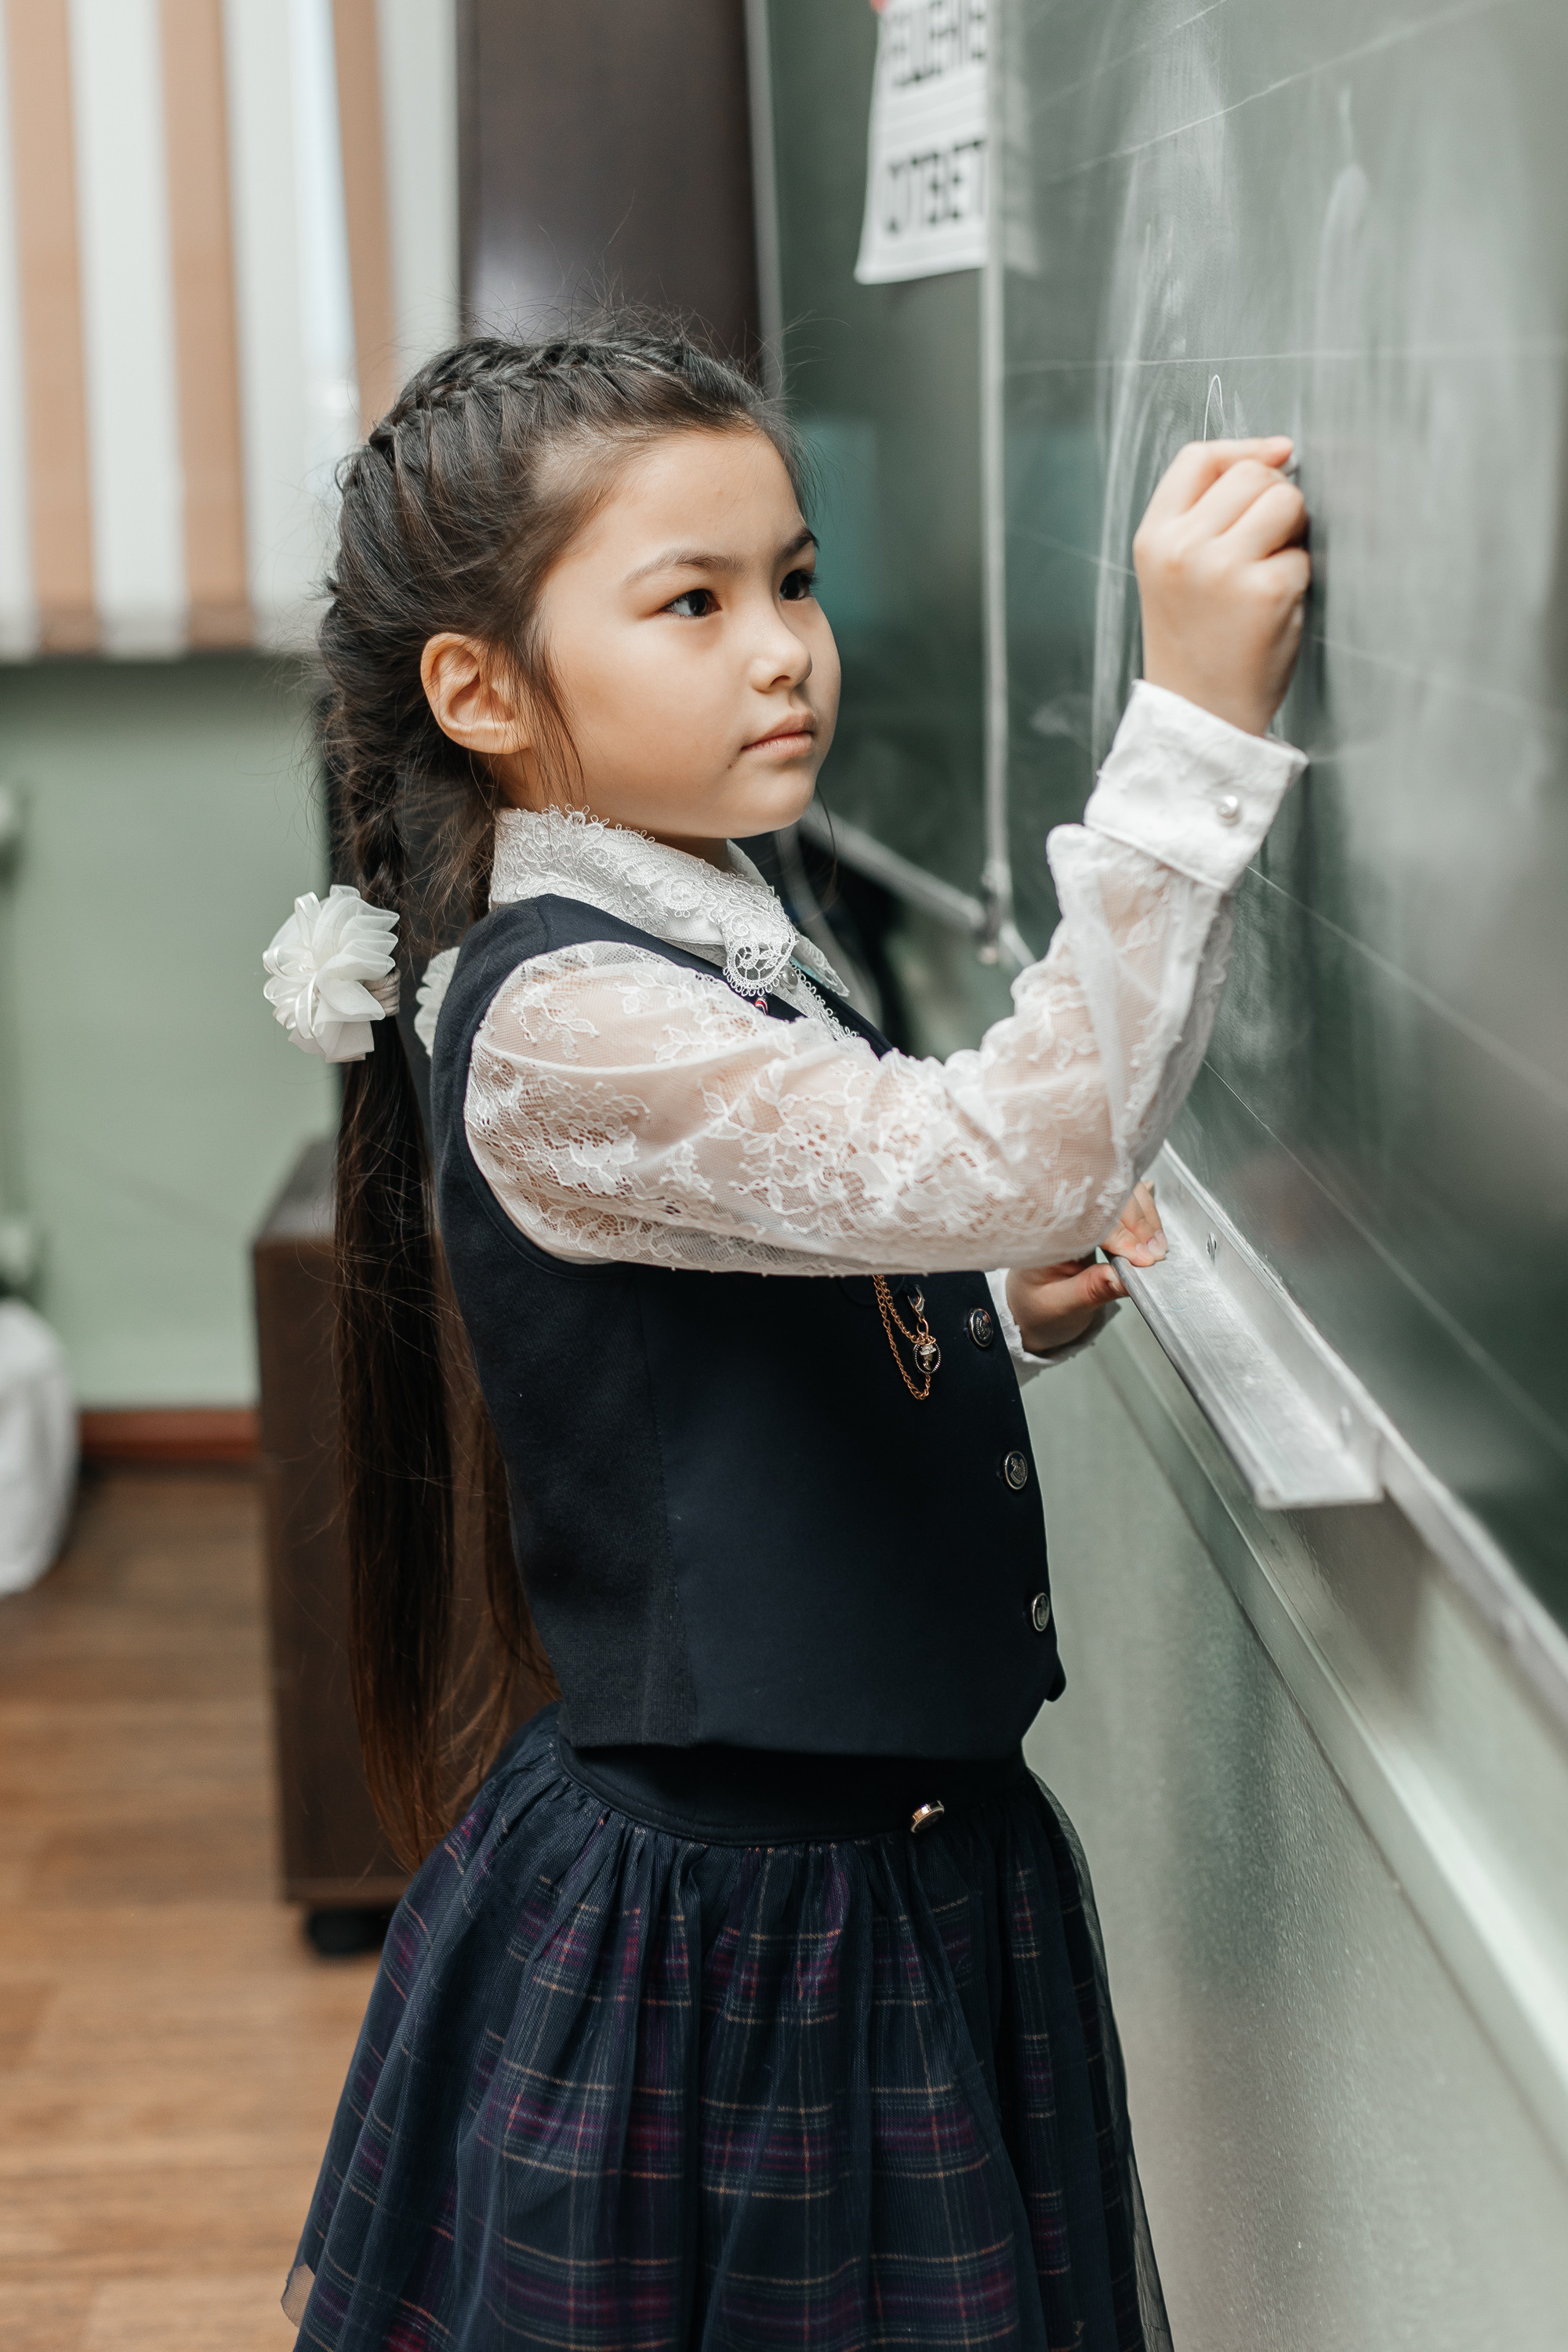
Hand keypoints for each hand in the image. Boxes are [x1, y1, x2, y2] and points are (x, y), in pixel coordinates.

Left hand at [1005, 1182, 1165, 1356]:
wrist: (1031, 1309)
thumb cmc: (1037, 1307)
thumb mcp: (1060, 1305)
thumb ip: (1091, 1290)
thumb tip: (1124, 1277)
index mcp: (1044, 1232)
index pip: (1087, 1220)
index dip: (1120, 1235)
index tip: (1142, 1257)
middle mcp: (1061, 1214)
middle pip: (1107, 1199)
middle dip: (1138, 1223)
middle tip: (1156, 1252)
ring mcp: (1079, 1211)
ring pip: (1120, 1194)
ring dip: (1145, 1217)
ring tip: (1157, 1245)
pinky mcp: (1095, 1216)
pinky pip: (1122, 1202)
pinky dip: (1142, 1213)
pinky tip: (1151, 1226)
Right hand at [1134, 438, 1310, 735]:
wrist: (1198, 717)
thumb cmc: (1196, 643)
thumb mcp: (1175, 571)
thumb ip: (1209, 513)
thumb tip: (1279, 452)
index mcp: (1154, 538)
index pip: (1198, 458)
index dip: (1243, 449)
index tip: (1278, 457)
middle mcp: (1182, 547)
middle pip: (1252, 474)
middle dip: (1274, 500)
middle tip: (1266, 547)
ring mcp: (1221, 568)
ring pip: (1285, 500)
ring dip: (1292, 532)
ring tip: (1269, 572)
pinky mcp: (1264, 591)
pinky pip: (1303, 555)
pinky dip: (1299, 580)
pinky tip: (1274, 611)